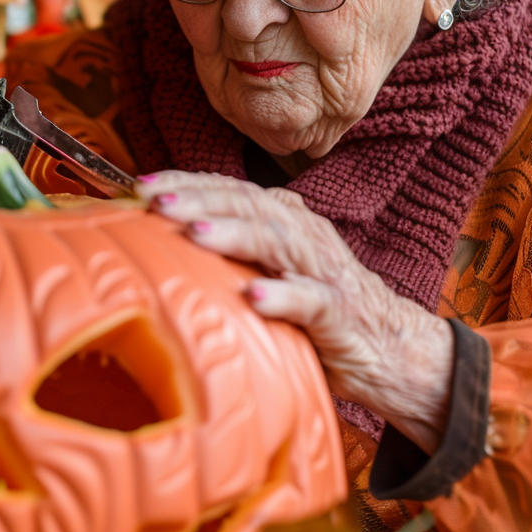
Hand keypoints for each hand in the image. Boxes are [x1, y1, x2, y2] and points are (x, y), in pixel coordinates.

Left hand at [136, 170, 454, 452]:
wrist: (391, 348)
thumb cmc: (315, 310)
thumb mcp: (268, 273)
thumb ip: (231, 256)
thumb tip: (160, 247)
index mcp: (283, 221)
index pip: (232, 190)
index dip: (188, 183)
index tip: (141, 187)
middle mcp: (303, 235)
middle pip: (250, 204)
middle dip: (200, 199)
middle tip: (156, 201)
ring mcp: (323, 271)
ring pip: (278, 240)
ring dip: (235, 234)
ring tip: (195, 233)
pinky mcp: (340, 313)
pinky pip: (312, 300)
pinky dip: (283, 295)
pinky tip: (254, 296)